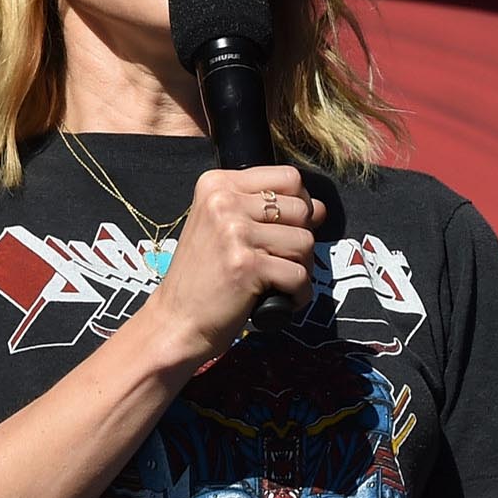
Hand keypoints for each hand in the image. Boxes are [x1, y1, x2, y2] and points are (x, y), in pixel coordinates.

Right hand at [137, 166, 323, 362]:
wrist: (177, 320)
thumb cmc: (205, 276)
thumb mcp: (225, 227)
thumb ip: (267, 211)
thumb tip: (320, 208)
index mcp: (217, 184)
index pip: (289, 178)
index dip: (300, 205)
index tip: (285, 228)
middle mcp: (223, 202)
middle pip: (302, 210)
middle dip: (299, 241)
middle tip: (275, 262)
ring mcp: (234, 232)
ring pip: (305, 242)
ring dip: (299, 269)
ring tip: (272, 281)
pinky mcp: (247, 265)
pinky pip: (300, 276)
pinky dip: (297, 295)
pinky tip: (274, 299)